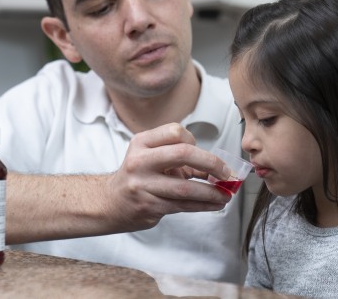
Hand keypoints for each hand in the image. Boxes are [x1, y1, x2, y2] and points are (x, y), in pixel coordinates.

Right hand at [104, 123, 231, 231]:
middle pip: (183, 154)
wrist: (111, 202)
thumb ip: (180, 157)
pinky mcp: (149, 206)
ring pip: (185, 188)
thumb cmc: (137, 176)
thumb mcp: (152, 157)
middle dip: (211, 163)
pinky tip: (215, 204)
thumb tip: (215, 167)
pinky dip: (203, 205)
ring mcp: (143, 185)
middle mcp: (140, 161)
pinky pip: (183, 205)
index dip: (195, 142)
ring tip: (226, 194)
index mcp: (141, 143)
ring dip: (211, 192)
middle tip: (226, 172)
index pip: (175, 132)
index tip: (204, 154)